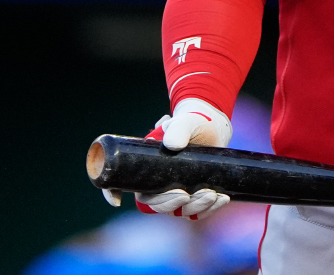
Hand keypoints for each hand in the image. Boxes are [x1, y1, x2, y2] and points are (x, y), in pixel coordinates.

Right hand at [101, 97, 233, 219]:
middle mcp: (157, 181)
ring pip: (178, 210)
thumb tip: (171, 145)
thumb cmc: (193, 121)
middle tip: (185, 195)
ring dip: (194, 207)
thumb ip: (178, 128)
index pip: (120, 182)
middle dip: (167, 204)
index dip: (111, 192)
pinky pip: (198, 210)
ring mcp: (176, 190)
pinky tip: (222, 198)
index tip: (116, 201)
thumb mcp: (184, 121)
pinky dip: (209, 208)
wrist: (215, 126)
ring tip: (211, 194)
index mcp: (145, 165)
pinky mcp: (194, 195)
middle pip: (152, 204)